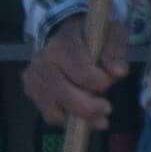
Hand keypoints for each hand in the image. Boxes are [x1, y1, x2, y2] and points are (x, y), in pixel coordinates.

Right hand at [22, 20, 132, 134]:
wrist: (69, 35)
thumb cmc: (94, 36)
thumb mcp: (111, 33)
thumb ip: (116, 50)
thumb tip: (118, 72)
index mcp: (63, 43)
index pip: (80, 70)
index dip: (99, 81)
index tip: (110, 81)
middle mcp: (42, 60)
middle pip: (62, 93)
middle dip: (88, 107)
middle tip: (107, 108)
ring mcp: (34, 77)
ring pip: (54, 110)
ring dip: (79, 117)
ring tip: (98, 116)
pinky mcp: (32, 91)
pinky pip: (50, 115)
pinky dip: (69, 118)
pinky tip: (82, 113)